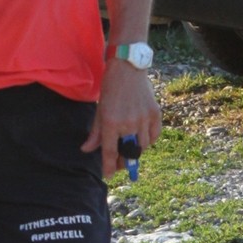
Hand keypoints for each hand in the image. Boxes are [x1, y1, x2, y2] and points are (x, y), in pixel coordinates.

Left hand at [82, 58, 161, 177]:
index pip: (110, 153)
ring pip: (143, 146)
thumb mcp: (99, 110)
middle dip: (124, 162)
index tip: (109, 175)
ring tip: (130, 148)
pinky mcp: (155, 114)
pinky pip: (154, 136)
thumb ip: (95, 133)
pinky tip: (142, 138)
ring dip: (136, 151)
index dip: (109, 167)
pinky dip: (149, 140)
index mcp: (111, 123)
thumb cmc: (111, 88)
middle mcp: (128, 123)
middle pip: (129, 153)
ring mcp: (143, 119)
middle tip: (120, 164)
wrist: (128, 67)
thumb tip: (86, 150)